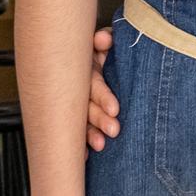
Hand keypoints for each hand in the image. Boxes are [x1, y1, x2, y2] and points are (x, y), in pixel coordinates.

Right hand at [85, 26, 119, 151]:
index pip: (94, 85)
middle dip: (99, 119)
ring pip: (83, 118)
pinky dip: (81, 143)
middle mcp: (81, 86)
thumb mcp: (105, 39)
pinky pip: (80, 128)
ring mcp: (81, 98)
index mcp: (87, 69)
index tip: (115, 110)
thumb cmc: (106, 45)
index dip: (103, 97)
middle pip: (88, 104)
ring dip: (90, 133)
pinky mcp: (82, 111)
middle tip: (114, 130)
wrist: (101, 49)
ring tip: (101, 145)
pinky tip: (84, 157)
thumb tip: (102, 39)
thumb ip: (106, 38)